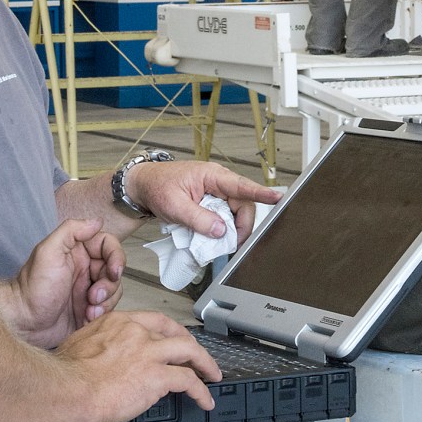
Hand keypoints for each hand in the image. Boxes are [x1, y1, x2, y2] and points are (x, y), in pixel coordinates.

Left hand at [0, 218, 125, 348]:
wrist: (24, 324)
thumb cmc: (34, 288)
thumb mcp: (48, 252)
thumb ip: (71, 231)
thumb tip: (97, 221)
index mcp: (77, 251)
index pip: (108, 245)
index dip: (116, 257)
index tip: (114, 272)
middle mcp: (85, 269)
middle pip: (114, 270)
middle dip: (109, 285)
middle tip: (93, 296)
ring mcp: (87, 290)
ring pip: (114, 290)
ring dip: (106, 301)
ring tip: (89, 310)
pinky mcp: (89, 310)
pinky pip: (108, 308)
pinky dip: (102, 314)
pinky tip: (87, 319)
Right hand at [55, 310, 222, 421]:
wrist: (66, 388)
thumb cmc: (65, 374)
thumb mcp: (81, 345)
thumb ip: (101, 347)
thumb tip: (107, 360)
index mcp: (118, 323)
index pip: (154, 321)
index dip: (171, 331)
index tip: (177, 340)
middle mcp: (137, 332)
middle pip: (176, 334)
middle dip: (192, 347)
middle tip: (199, 359)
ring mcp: (149, 353)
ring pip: (189, 352)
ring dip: (205, 365)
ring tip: (212, 376)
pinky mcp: (157, 376)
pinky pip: (188, 381)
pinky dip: (201, 392)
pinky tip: (204, 400)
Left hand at [126, 160, 279, 238]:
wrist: (143, 185)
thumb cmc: (157, 186)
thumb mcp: (174, 206)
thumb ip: (198, 219)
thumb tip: (221, 230)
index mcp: (212, 176)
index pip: (242, 186)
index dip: (261, 193)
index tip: (277, 198)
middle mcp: (218, 182)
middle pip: (243, 205)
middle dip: (241, 226)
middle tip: (232, 245)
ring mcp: (216, 192)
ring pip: (235, 213)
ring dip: (230, 228)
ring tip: (219, 242)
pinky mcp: (212, 202)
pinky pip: (225, 216)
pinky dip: (222, 228)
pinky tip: (214, 236)